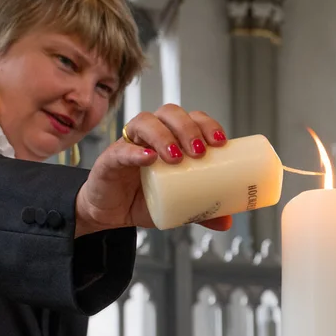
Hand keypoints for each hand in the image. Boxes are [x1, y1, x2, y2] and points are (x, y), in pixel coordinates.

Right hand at [74, 104, 231, 236]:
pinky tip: (148, 158)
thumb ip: (201, 211)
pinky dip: (135, 151)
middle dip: (188, 128)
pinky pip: (121, 149)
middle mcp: (151, 134)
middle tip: (199, 152)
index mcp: (171, 138)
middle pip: (170, 113)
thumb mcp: (178, 206)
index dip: (206, 124)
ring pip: (145, 122)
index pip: (191, 118)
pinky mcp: (110, 159)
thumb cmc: (145, 198)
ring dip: (164, 136)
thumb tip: (226, 222)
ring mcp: (129, 143)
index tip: (220, 142)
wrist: (112, 213)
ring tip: (176, 157)